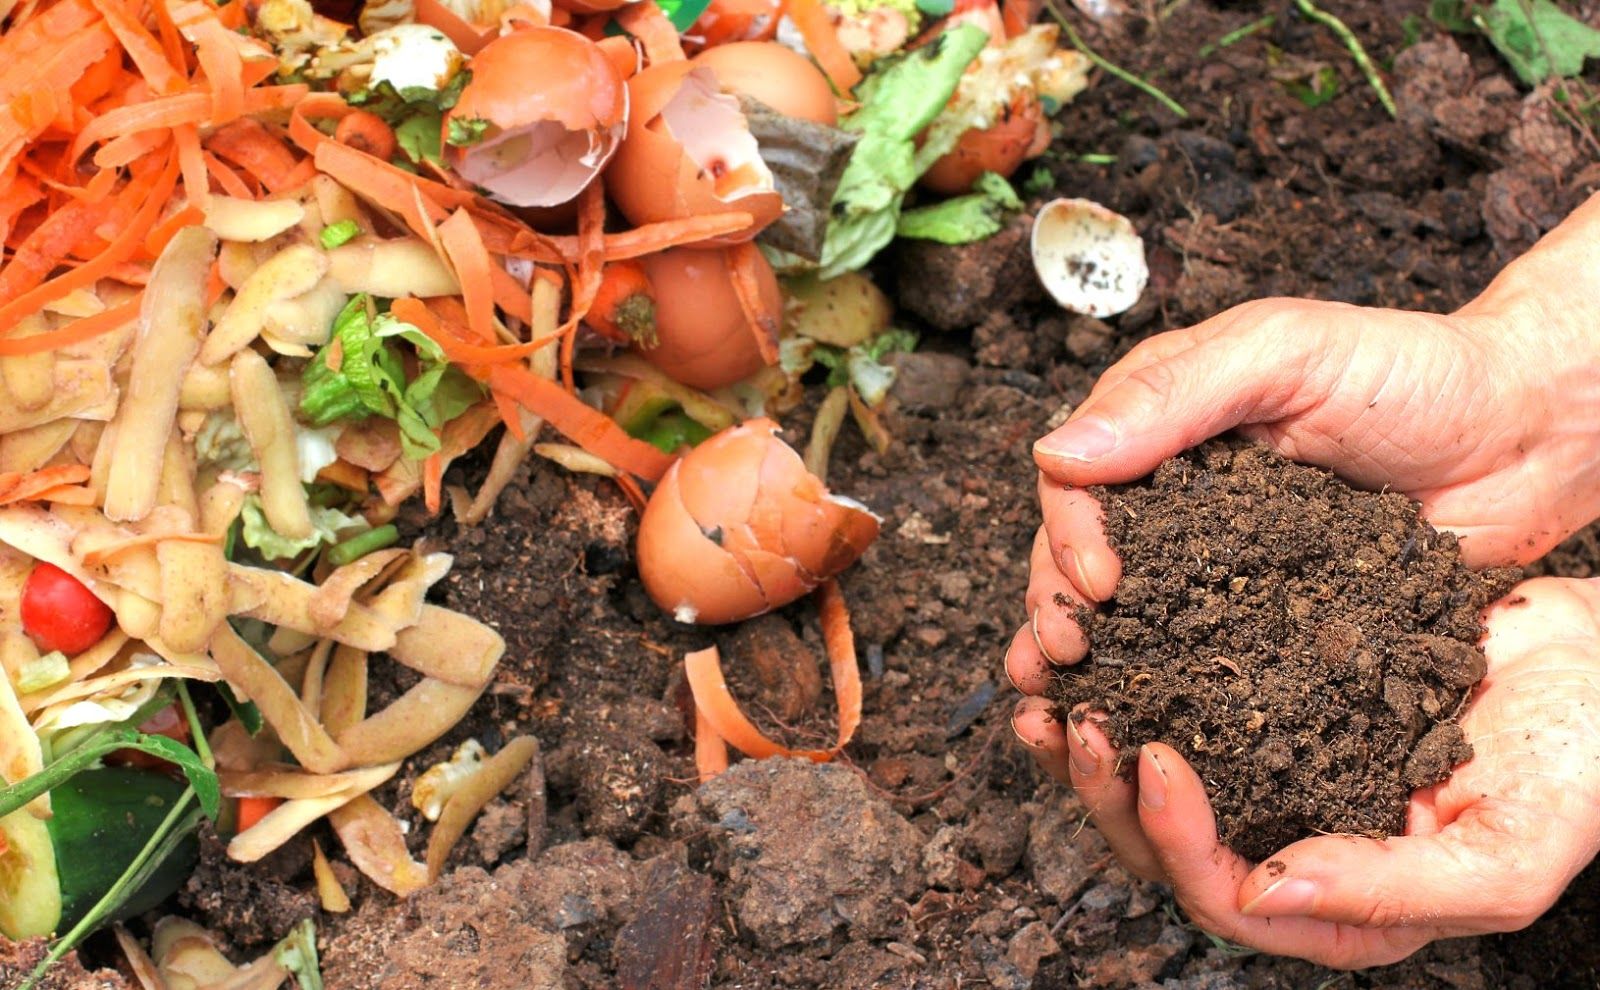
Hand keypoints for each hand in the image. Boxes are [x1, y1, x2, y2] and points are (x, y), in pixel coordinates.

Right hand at [1005, 291, 1599, 695]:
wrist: (1529, 436)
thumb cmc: (1414, 372)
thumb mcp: (1286, 353)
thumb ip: (1173, 396)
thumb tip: (1055, 452)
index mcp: (1163, 422)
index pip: (1077, 479)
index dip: (1069, 533)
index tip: (1097, 583)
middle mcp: (1178, 496)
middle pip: (1084, 554)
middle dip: (1059, 605)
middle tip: (1068, 655)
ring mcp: (1221, 562)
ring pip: (1132, 614)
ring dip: (1093, 660)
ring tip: (1069, 707)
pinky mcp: (1269, 619)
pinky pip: (1206, 657)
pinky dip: (1166, 691)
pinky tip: (1142, 728)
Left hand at [1014, 577, 1599, 968]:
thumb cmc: (1579, 766)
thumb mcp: (1508, 850)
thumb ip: (1394, 890)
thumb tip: (1264, 890)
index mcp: (1342, 905)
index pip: (1225, 896)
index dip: (1175, 838)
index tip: (1151, 755)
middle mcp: (1295, 844)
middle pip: (1167, 846)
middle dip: (1107, 790)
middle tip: (1075, 718)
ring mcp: (1277, 771)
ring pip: (1156, 779)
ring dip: (1095, 742)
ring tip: (1049, 686)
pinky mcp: (1269, 701)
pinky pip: (1181, 699)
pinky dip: (1132, 676)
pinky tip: (1099, 641)